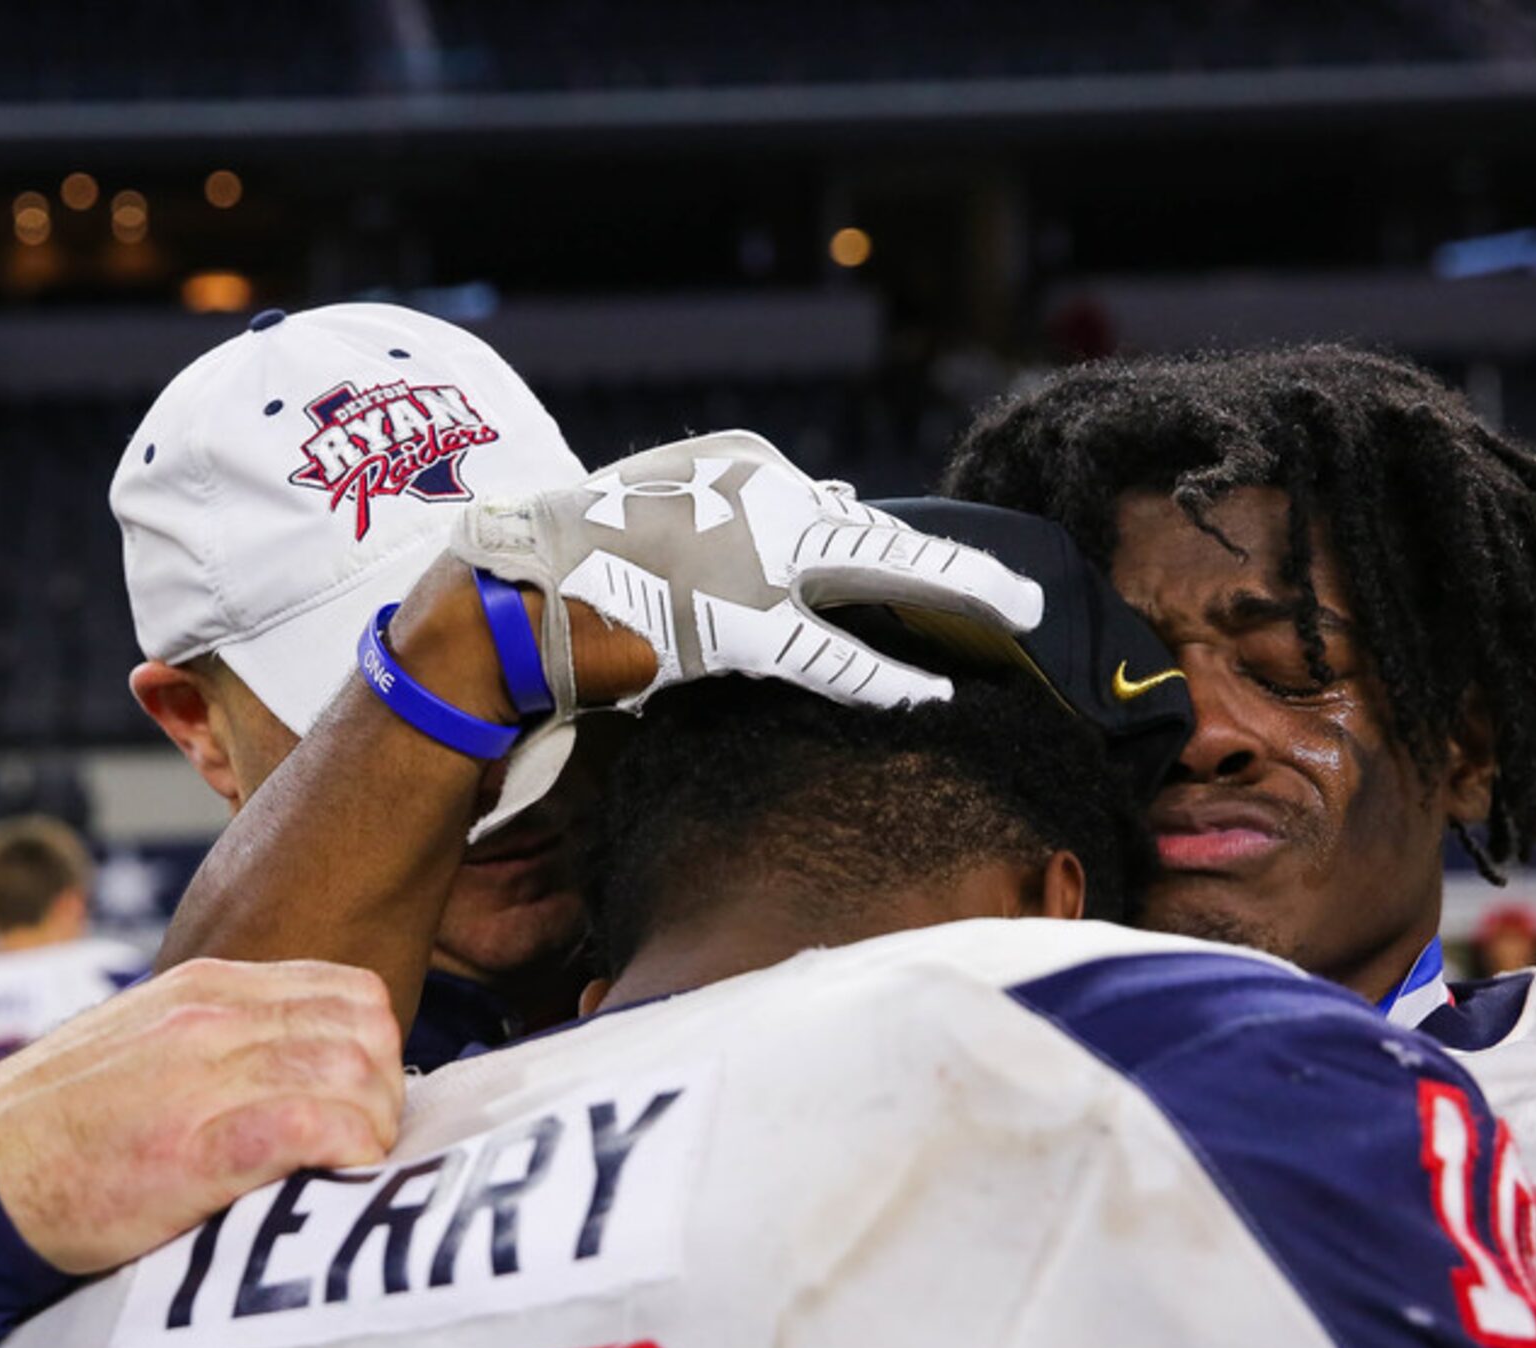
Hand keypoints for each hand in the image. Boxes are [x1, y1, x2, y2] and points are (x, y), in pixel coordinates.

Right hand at [0, 957, 403, 1275]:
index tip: (363, 1101)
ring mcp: (203, 1078)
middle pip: (369, 1030)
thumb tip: (313, 1062)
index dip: (378, 1050)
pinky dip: (348, 1152)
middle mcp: (212, 1018)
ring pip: (355, 1072)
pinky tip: (335, 1178)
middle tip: (365, 1143)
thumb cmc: (67, 1128)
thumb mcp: (149, 1043)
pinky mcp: (196, 1148)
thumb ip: (227, 1037)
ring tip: (349, 1168)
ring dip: (374, 1127)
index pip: (352, 991)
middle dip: (387, 1090)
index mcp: (207, 987)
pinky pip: (315, 1125)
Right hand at [455, 430, 1043, 717]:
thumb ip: (744, 516)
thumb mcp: (668, 511)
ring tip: (1016, 621)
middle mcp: (757, 495)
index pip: (842, 515)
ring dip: (955, 599)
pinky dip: (883, 677)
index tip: (948, 585)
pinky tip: (928, 694)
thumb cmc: (579, 562)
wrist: (506, 595)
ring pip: (879, 575)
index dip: (899, 560)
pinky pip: (827, 655)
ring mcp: (749, 555)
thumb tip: (829, 508)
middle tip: (1029, 594)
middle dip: (961, 568)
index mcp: (741, 464)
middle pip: (882, 536)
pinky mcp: (733, 621)